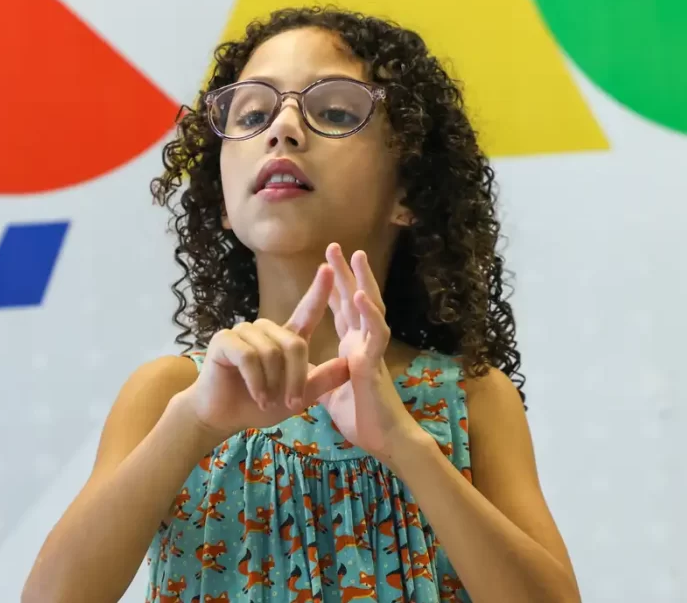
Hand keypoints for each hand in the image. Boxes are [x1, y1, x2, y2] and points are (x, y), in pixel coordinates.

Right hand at [178, 264, 350, 441]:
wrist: (224, 418)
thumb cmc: (260, 406)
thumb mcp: (298, 397)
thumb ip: (322, 381)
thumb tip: (349, 363)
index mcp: (284, 338)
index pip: (306, 311)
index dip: (318, 291)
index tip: (328, 268)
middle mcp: (265, 329)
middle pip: (294, 343)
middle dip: (296, 378)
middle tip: (292, 403)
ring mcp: (243, 332)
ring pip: (272, 352)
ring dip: (274, 383)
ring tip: (267, 400)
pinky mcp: (224, 340)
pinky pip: (249, 358)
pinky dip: (257, 382)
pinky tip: (257, 396)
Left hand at [317, 244, 420, 461]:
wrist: (383, 440)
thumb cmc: (361, 418)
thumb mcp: (329, 391)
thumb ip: (320, 375)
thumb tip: (303, 371)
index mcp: (353, 347)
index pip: (343, 310)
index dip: (335, 287)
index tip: (325, 264)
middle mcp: (365, 343)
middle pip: (355, 299)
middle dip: (345, 272)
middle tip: (334, 245)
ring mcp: (373, 350)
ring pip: (370, 308)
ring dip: (362, 281)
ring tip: (355, 256)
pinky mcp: (376, 363)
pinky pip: (374, 334)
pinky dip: (367, 313)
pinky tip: (358, 295)